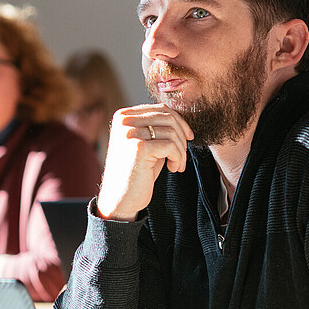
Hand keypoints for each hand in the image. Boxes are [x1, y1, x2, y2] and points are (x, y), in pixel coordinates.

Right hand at [96, 104, 193, 220]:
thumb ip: (157, 127)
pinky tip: (173, 169)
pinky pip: (171, 146)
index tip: (188, 137)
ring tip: (177, 165)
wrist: (120, 199)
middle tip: (182, 156)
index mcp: (123, 116)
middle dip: (182, 138)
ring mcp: (130, 133)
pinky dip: (178, 158)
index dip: (180, 122)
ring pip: (172, 132)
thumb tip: (182, 118)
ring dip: (181, 151)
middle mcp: (124, 121)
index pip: (161, 109)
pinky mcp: (138, 148)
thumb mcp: (146, 143)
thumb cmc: (136, 171)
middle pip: (168, 118)